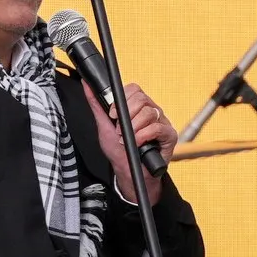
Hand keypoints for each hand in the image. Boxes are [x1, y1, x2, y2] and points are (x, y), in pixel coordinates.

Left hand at [87, 82, 177, 199]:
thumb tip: (86, 85)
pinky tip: (137, 143)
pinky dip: (143, 136)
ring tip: (126, 139)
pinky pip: (158, 128)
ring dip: (133, 127)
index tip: (113, 114)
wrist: (128, 171)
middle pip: (142, 98)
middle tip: (119, 129)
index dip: (122, 99)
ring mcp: (161, 122)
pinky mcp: (169, 135)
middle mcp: (151, 112)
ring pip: (149, 113)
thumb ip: (96, 105)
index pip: (134, 89)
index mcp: (138, 107)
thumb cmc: (119, 150)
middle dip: (126, 115)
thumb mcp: (104, 125)